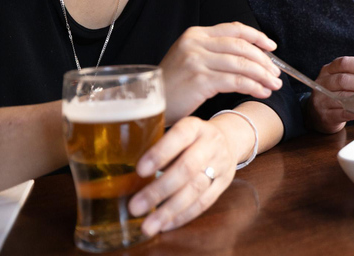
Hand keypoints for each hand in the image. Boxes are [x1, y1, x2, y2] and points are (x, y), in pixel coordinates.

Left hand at [128, 116, 239, 235]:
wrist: (229, 139)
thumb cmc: (192, 137)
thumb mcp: (179, 131)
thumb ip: (158, 145)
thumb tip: (123, 172)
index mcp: (195, 127)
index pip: (179, 136)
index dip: (160, 153)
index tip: (140, 170)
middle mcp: (210, 144)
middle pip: (187, 168)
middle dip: (160, 190)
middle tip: (136, 206)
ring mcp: (220, 164)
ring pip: (196, 189)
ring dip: (170, 209)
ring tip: (149, 225)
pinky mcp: (224, 183)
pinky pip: (205, 202)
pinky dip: (184, 215)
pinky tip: (166, 224)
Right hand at [159, 22, 282, 122]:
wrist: (147, 103)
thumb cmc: (173, 85)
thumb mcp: (190, 59)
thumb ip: (215, 52)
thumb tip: (251, 57)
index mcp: (195, 34)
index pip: (234, 29)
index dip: (257, 37)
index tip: (272, 47)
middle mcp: (196, 43)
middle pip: (242, 46)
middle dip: (264, 61)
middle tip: (276, 73)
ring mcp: (197, 60)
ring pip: (241, 64)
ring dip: (263, 75)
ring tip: (274, 84)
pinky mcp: (200, 80)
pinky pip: (235, 81)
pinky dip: (253, 86)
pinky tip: (262, 92)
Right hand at [307, 56, 353, 133]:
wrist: (318, 114)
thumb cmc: (336, 93)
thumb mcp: (344, 79)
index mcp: (328, 70)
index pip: (343, 63)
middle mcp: (323, 83)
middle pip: (343, 80)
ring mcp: (322, 100)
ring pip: (344, 97)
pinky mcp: (325, 116)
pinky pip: (343, 113)